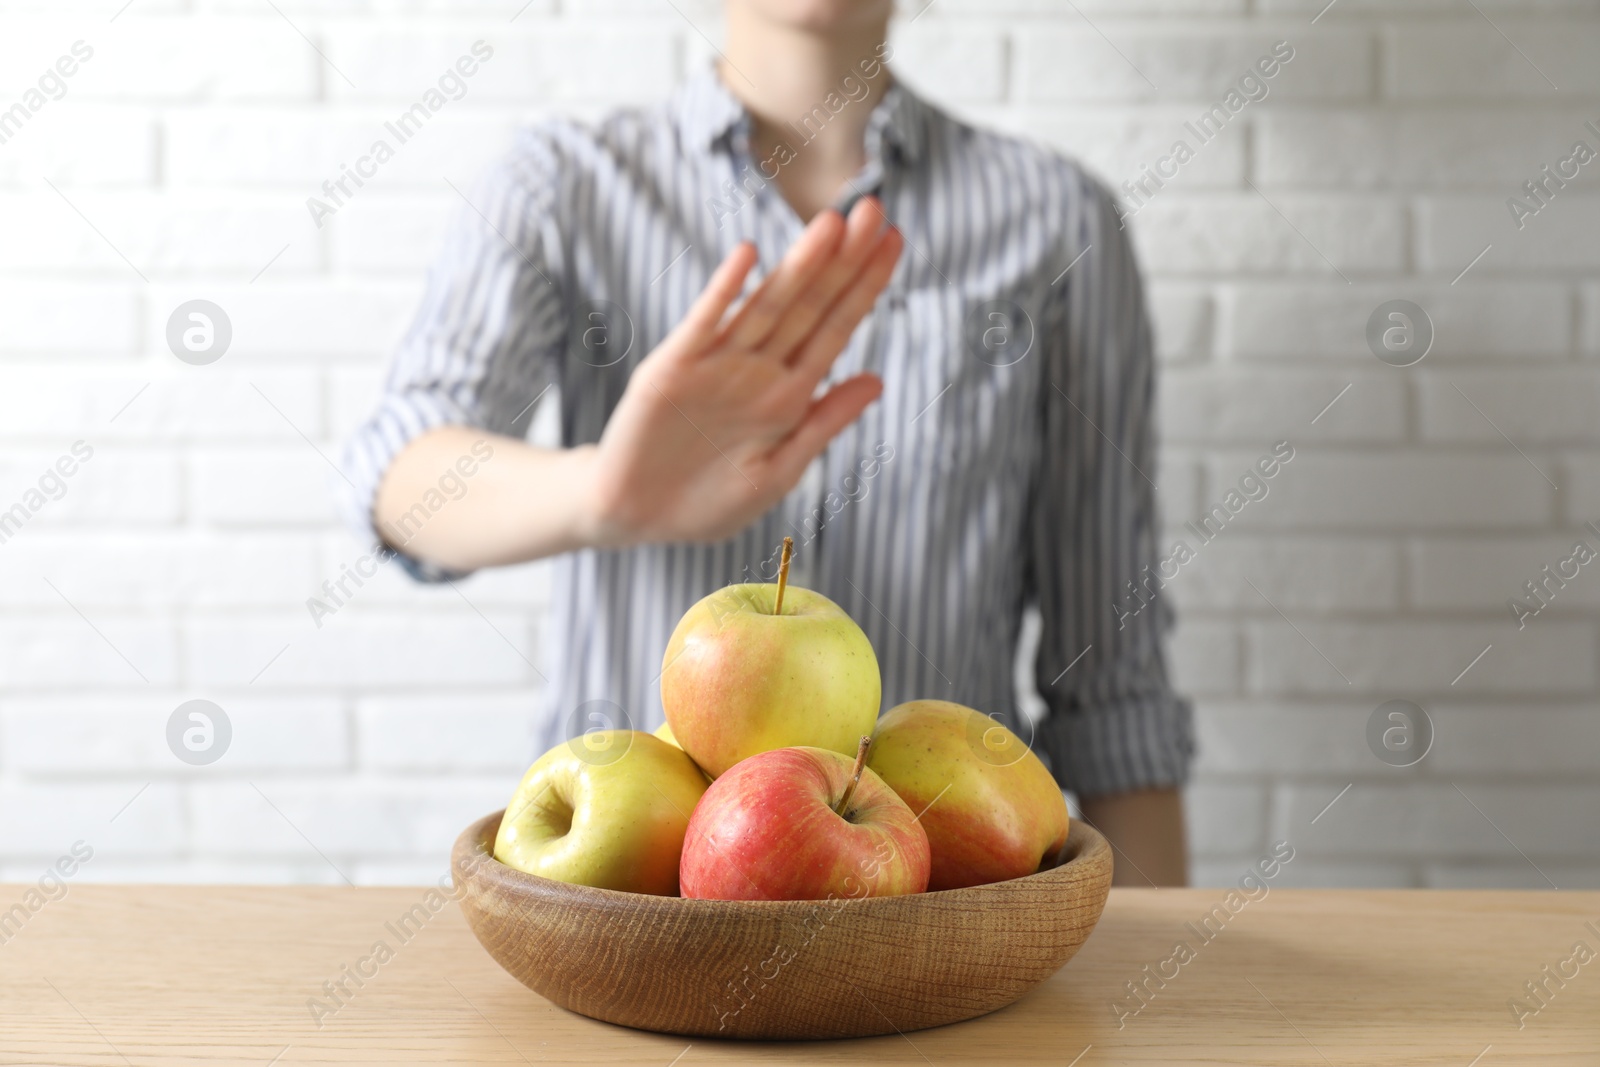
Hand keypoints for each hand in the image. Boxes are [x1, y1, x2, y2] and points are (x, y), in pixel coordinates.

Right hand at [580, 197, 903, 547]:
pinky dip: (724, 292)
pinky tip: (748, 257)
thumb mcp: (777, 472)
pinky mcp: (671, 368)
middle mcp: (757, 369)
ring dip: (799, 266)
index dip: (866, 285)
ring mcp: (714, 364)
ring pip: (766, 306)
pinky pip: (703, 325)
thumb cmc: (707, 502)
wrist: (635, 517)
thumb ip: (824, 425)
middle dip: (843, 260)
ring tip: (831, 224)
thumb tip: (877, 380)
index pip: (837, 327)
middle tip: (873, 209)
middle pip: (809, 305)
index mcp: (790, 394)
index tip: (894, 240)